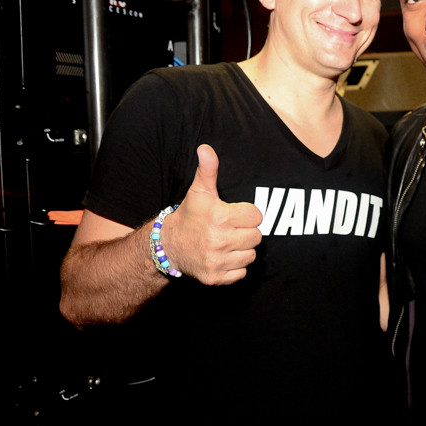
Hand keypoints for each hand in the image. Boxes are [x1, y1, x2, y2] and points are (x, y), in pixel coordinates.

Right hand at [166, 144, 262, 284]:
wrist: (168, 246)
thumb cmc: (190, 216)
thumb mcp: (199, 191)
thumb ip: (208, 169)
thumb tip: (206, 148)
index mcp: (220, 217)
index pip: (257, 217)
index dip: (247, 215)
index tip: (234, 215)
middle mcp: (219, 240)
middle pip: (256, 237)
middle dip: (246, 232)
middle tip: (230, 229)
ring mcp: (217, 261)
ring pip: (251, 255)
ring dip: (242, 249)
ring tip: (227, 242)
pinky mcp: (215, 277)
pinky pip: (241, 273)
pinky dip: (235, 267)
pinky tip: (223, 256)